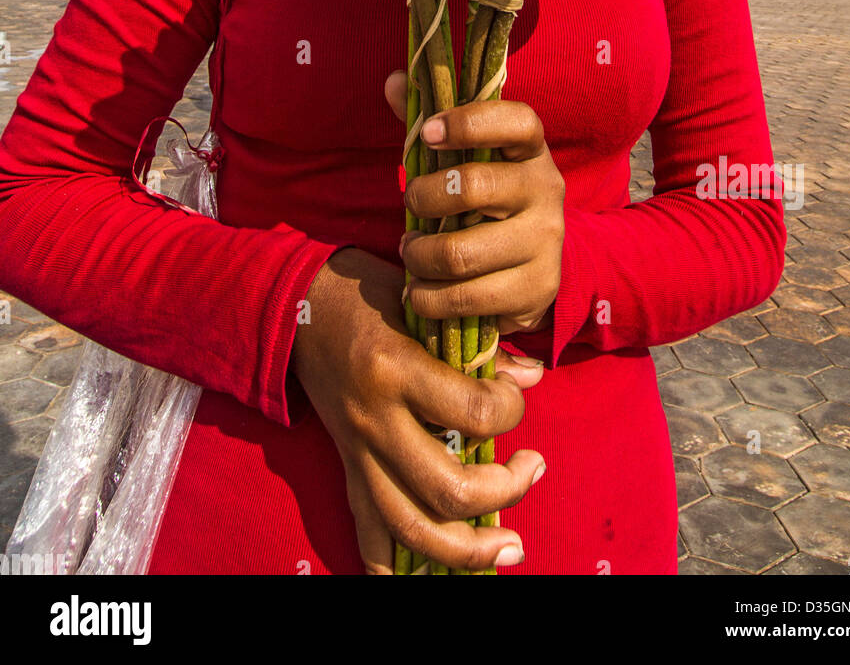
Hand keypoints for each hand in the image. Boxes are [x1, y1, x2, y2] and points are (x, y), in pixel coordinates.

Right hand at [291, 247, 547, 573]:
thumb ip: (476, 342)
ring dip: (468, 550)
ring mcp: (357, 452)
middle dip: (506, 490)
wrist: (294, 305)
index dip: (510, 409)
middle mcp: (376, 421)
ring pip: (412, 529)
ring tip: (510, 546)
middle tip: (534, 467)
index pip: (474, 413)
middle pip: (449, 489)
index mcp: (396, 370)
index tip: (513, 394)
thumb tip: (531, 376)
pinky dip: (397, 569)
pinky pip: (369, 534)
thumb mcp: (422, 302)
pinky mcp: (348, 467)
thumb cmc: (365, 293)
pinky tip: (434, 578)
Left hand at [385, 71, 565, 335]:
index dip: (471, 121)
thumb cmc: (486, 201)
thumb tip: (395, 81)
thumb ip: (431, 122)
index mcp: (531, 152)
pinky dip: (427, 296)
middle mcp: (546, 192)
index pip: (517, 122)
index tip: (429, 132)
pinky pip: (464, 298)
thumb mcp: (466, 161)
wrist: (532, 268)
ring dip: (418, 255)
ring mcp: (545, 243)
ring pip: (460, 253)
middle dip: (423, 198)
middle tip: (410, 204)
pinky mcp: (536, 290)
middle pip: (473, 188)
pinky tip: (421, 288)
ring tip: (411, 252)